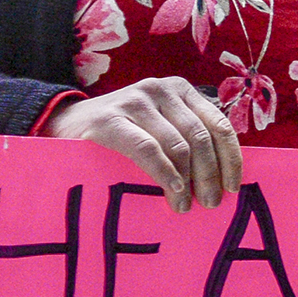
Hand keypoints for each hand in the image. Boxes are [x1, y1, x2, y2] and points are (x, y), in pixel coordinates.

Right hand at [46, 77, 242, 211]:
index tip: (234, 186)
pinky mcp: (110, 119)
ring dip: (187, 180)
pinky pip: (148, 149)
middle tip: (211, 203)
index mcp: (181, 90)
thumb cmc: (122, 133)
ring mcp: (135, 101)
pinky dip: (164, 172)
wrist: (63, 124)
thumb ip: (188, 137)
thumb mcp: (160, 126)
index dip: (230, 158)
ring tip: (184, 206)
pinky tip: (172, 190)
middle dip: (210, 174)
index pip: (218, 125)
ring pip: (177, 144)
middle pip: (200, 137)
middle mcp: (161, 90)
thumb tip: (223, 176)